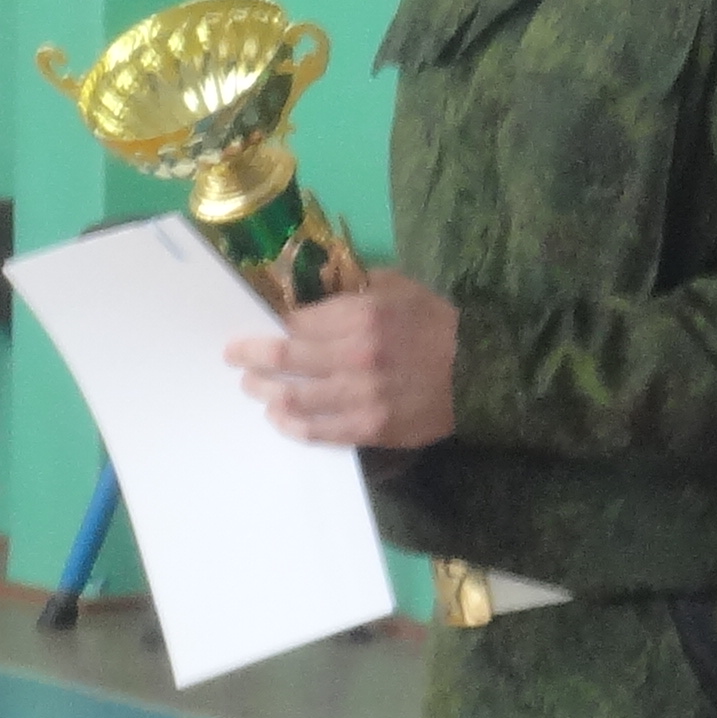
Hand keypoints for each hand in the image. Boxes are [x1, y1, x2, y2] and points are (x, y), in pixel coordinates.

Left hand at [228, 271, 461, 448]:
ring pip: (294, 397)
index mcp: (361, 314)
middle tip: (235, 358)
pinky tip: (279, 418)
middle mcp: (355, 354)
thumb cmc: (436, 324)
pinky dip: (292, 425)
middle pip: (284, 357)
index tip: (252, 327)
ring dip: (265, 392)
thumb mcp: (398, 287)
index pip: (295, 321)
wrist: (482, 372)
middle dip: (251, 357)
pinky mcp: (371, 427)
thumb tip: (312, 295)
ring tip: (253, 389)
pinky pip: (319, 430)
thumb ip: (354, 288)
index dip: (268, 325)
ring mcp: (361, 395)